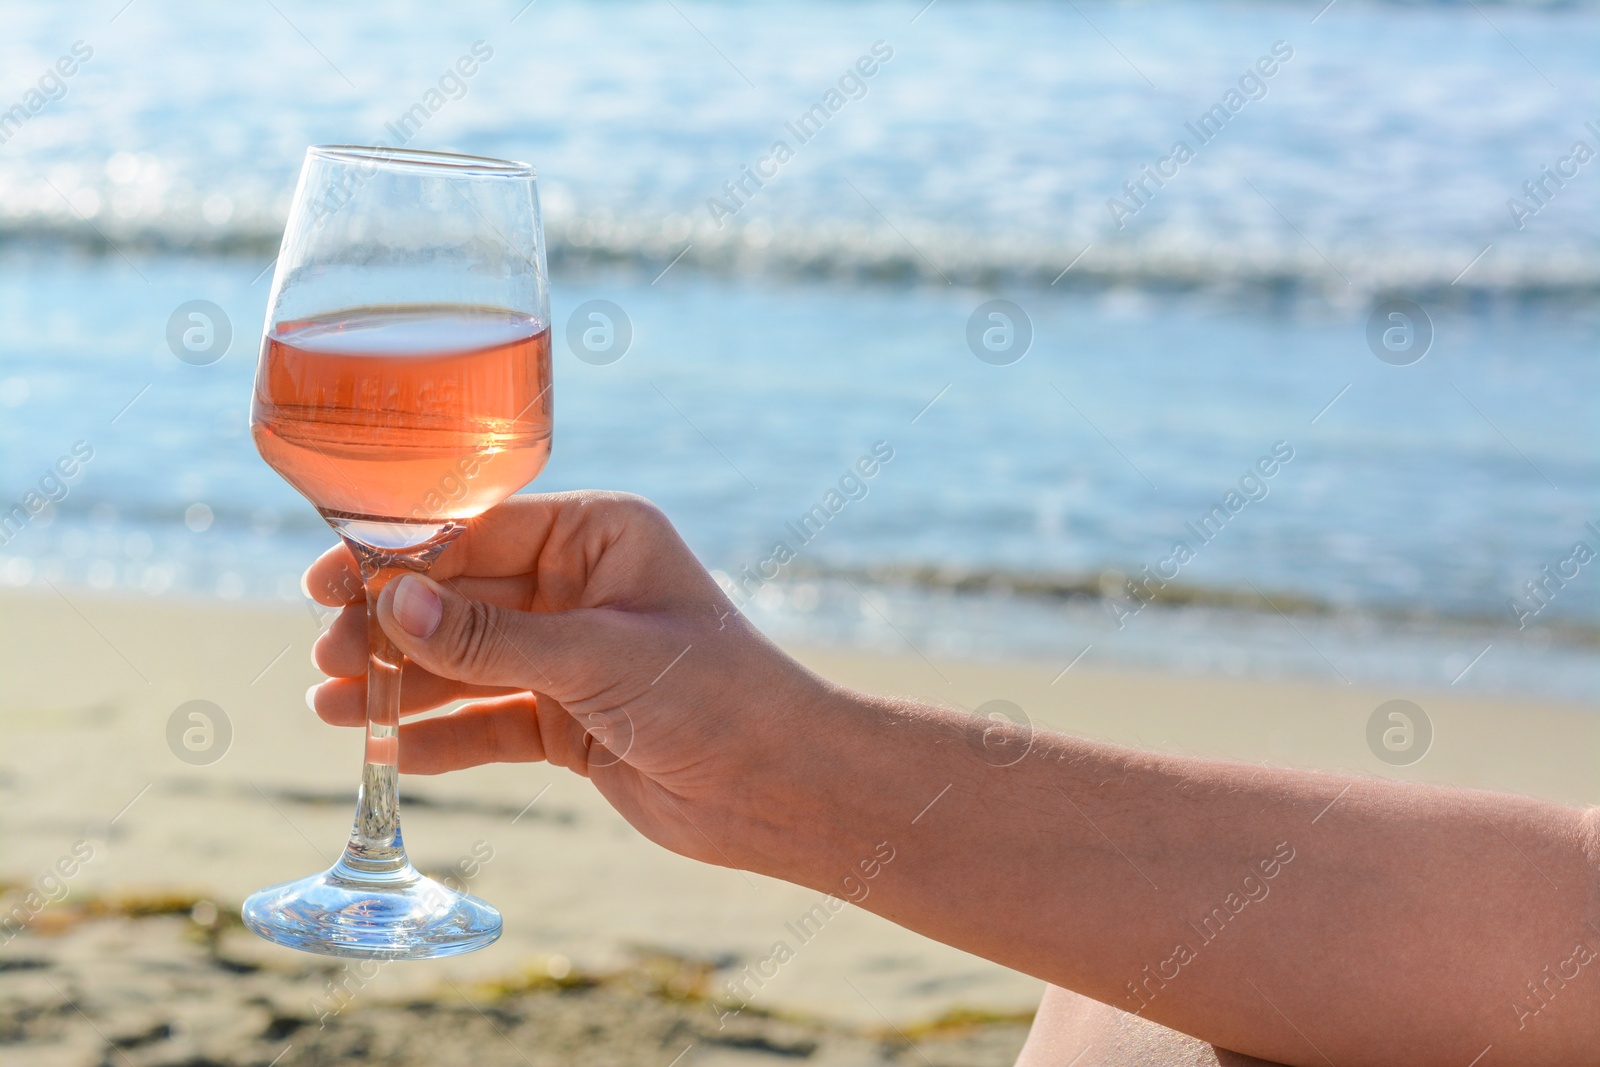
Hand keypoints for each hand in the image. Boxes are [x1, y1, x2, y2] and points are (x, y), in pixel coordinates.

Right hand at [305, 491, 844, 870]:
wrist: (784, 788)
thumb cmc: (717, 695)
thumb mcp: (599, 658)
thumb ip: (492, 638)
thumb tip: (389, 606)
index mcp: (599, 537)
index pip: (478, 532)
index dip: (399, 559)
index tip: (328, 582)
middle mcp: (581, 588)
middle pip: (461, 599)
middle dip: (391, 629)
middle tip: (326, 656)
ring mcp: (573, 656)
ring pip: (467, 663)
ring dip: (402, 686)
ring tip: (331, 709)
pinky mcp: (570, 720)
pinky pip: (489, 721)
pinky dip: (442, 736)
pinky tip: (386, 751)